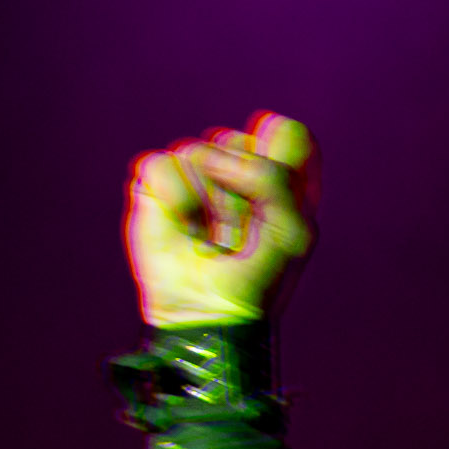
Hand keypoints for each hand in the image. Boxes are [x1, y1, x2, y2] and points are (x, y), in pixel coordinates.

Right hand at [124, 112, 317, 327]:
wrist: (211, 314)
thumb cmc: (259, 276)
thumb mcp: (291, 230)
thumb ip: (274, 178)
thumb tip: (215, 151)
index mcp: (281, 180)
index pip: (289, 134)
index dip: (281, 154)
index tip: (275, 191)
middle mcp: (238, 171)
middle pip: (239, 139)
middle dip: (242, 189)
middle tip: (242, 230)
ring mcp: (196, 176)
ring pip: (200, 150)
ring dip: (210, 201)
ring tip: (213, 233)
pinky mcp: (157, 186)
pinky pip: (163, 163)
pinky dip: (177, 198)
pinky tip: (186, 226)